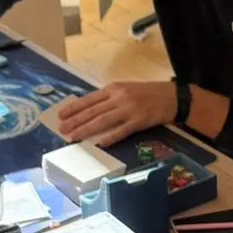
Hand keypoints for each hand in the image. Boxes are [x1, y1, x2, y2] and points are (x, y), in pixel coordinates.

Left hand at [56, 81, 176, 145]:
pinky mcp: (139, 121)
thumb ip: (109, 98)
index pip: (89, 99)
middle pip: (93, 111)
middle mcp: (119, 98)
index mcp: (113, 89)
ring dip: (86, 130)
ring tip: (73, 137)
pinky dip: (110, 137)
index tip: (60, 115)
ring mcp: (129, 110)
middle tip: (61, 130)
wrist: (171, 97)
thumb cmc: (147, 93)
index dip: (74, 108)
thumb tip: (90, 110)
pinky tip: (99, 143)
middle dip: (75, 121)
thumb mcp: (126, 89)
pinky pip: (121, 131)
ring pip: (102, 121)